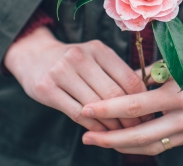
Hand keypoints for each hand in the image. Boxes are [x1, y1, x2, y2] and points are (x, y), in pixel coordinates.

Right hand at [4, 26, 147, 131]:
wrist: (34, 56)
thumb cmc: (73, 62)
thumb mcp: (95, 57)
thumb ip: (117, 73)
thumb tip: (147, 97)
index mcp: (98, 48)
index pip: (129, 79)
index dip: (141, 100)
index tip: (148, 113)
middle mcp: (79, 57)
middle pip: (113, 94)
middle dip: (129, 116)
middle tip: (137, 128)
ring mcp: (61, 71)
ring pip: (96, 106)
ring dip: (112, 124)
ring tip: (121, 132)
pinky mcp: (46, 88)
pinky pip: (77, 113)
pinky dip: (93, 126)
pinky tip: (101, 132)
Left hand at [80, 46, 182, 154]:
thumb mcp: (170, 61)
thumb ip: (143, 78)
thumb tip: (115, 90)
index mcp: (180, 93)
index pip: (136, 106)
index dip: (108, 109)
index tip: (86, 109)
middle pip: (141, 135)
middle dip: (110, 138)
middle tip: (87, 136)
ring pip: (151, 146)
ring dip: (123, 145)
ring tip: (100, 140)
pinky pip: (163, 145)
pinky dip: (141, 144)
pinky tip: (123, 139)